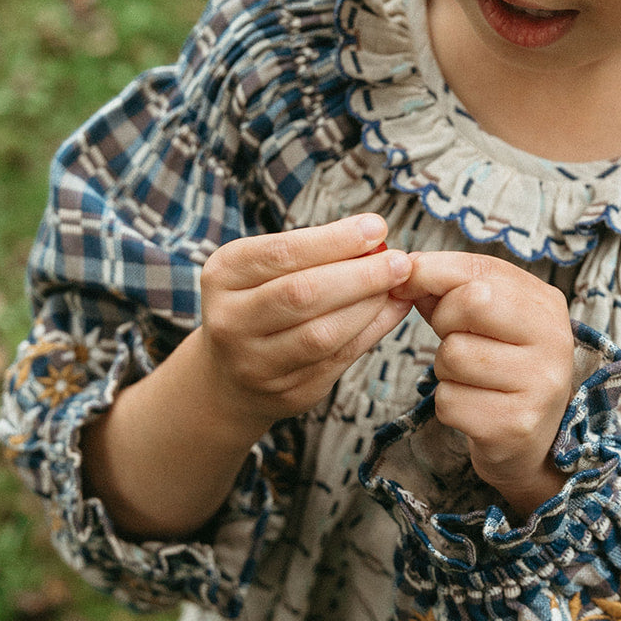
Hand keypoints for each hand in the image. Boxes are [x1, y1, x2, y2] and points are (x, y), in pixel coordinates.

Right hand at [197, 214, 411, 440]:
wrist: (230, 378)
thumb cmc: (258, 305)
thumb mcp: (263, 271)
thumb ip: (312, 255)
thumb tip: (375, 239)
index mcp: (222, 277)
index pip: (282, 253)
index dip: (334, 240)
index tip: (376, 228)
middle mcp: (230, 322)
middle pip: (302, 294)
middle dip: (360, 275)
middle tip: (399, 262)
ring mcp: (256, 364)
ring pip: (323, 334)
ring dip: (369, 307)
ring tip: (398, 286)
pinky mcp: (288, 393)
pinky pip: (338, 360)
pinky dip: (371, 332)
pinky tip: (390, 312)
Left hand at [390, 251, 574, 519]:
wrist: (530, 442)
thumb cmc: (501, 369)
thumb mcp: (488, 320)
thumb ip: (452, 289)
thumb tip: (404, 270)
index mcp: (546, 305)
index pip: (479, 269)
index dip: (432, 272)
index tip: (407, 281)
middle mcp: (553, 341)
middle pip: (470, 303)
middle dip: (444, 322)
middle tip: (456, 341)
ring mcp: (539, 385)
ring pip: (453, 355)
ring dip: (446, 370)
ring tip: (472, 380)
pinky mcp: (515, 424)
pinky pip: (449, 401)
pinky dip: (449, 406)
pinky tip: (475, 410)